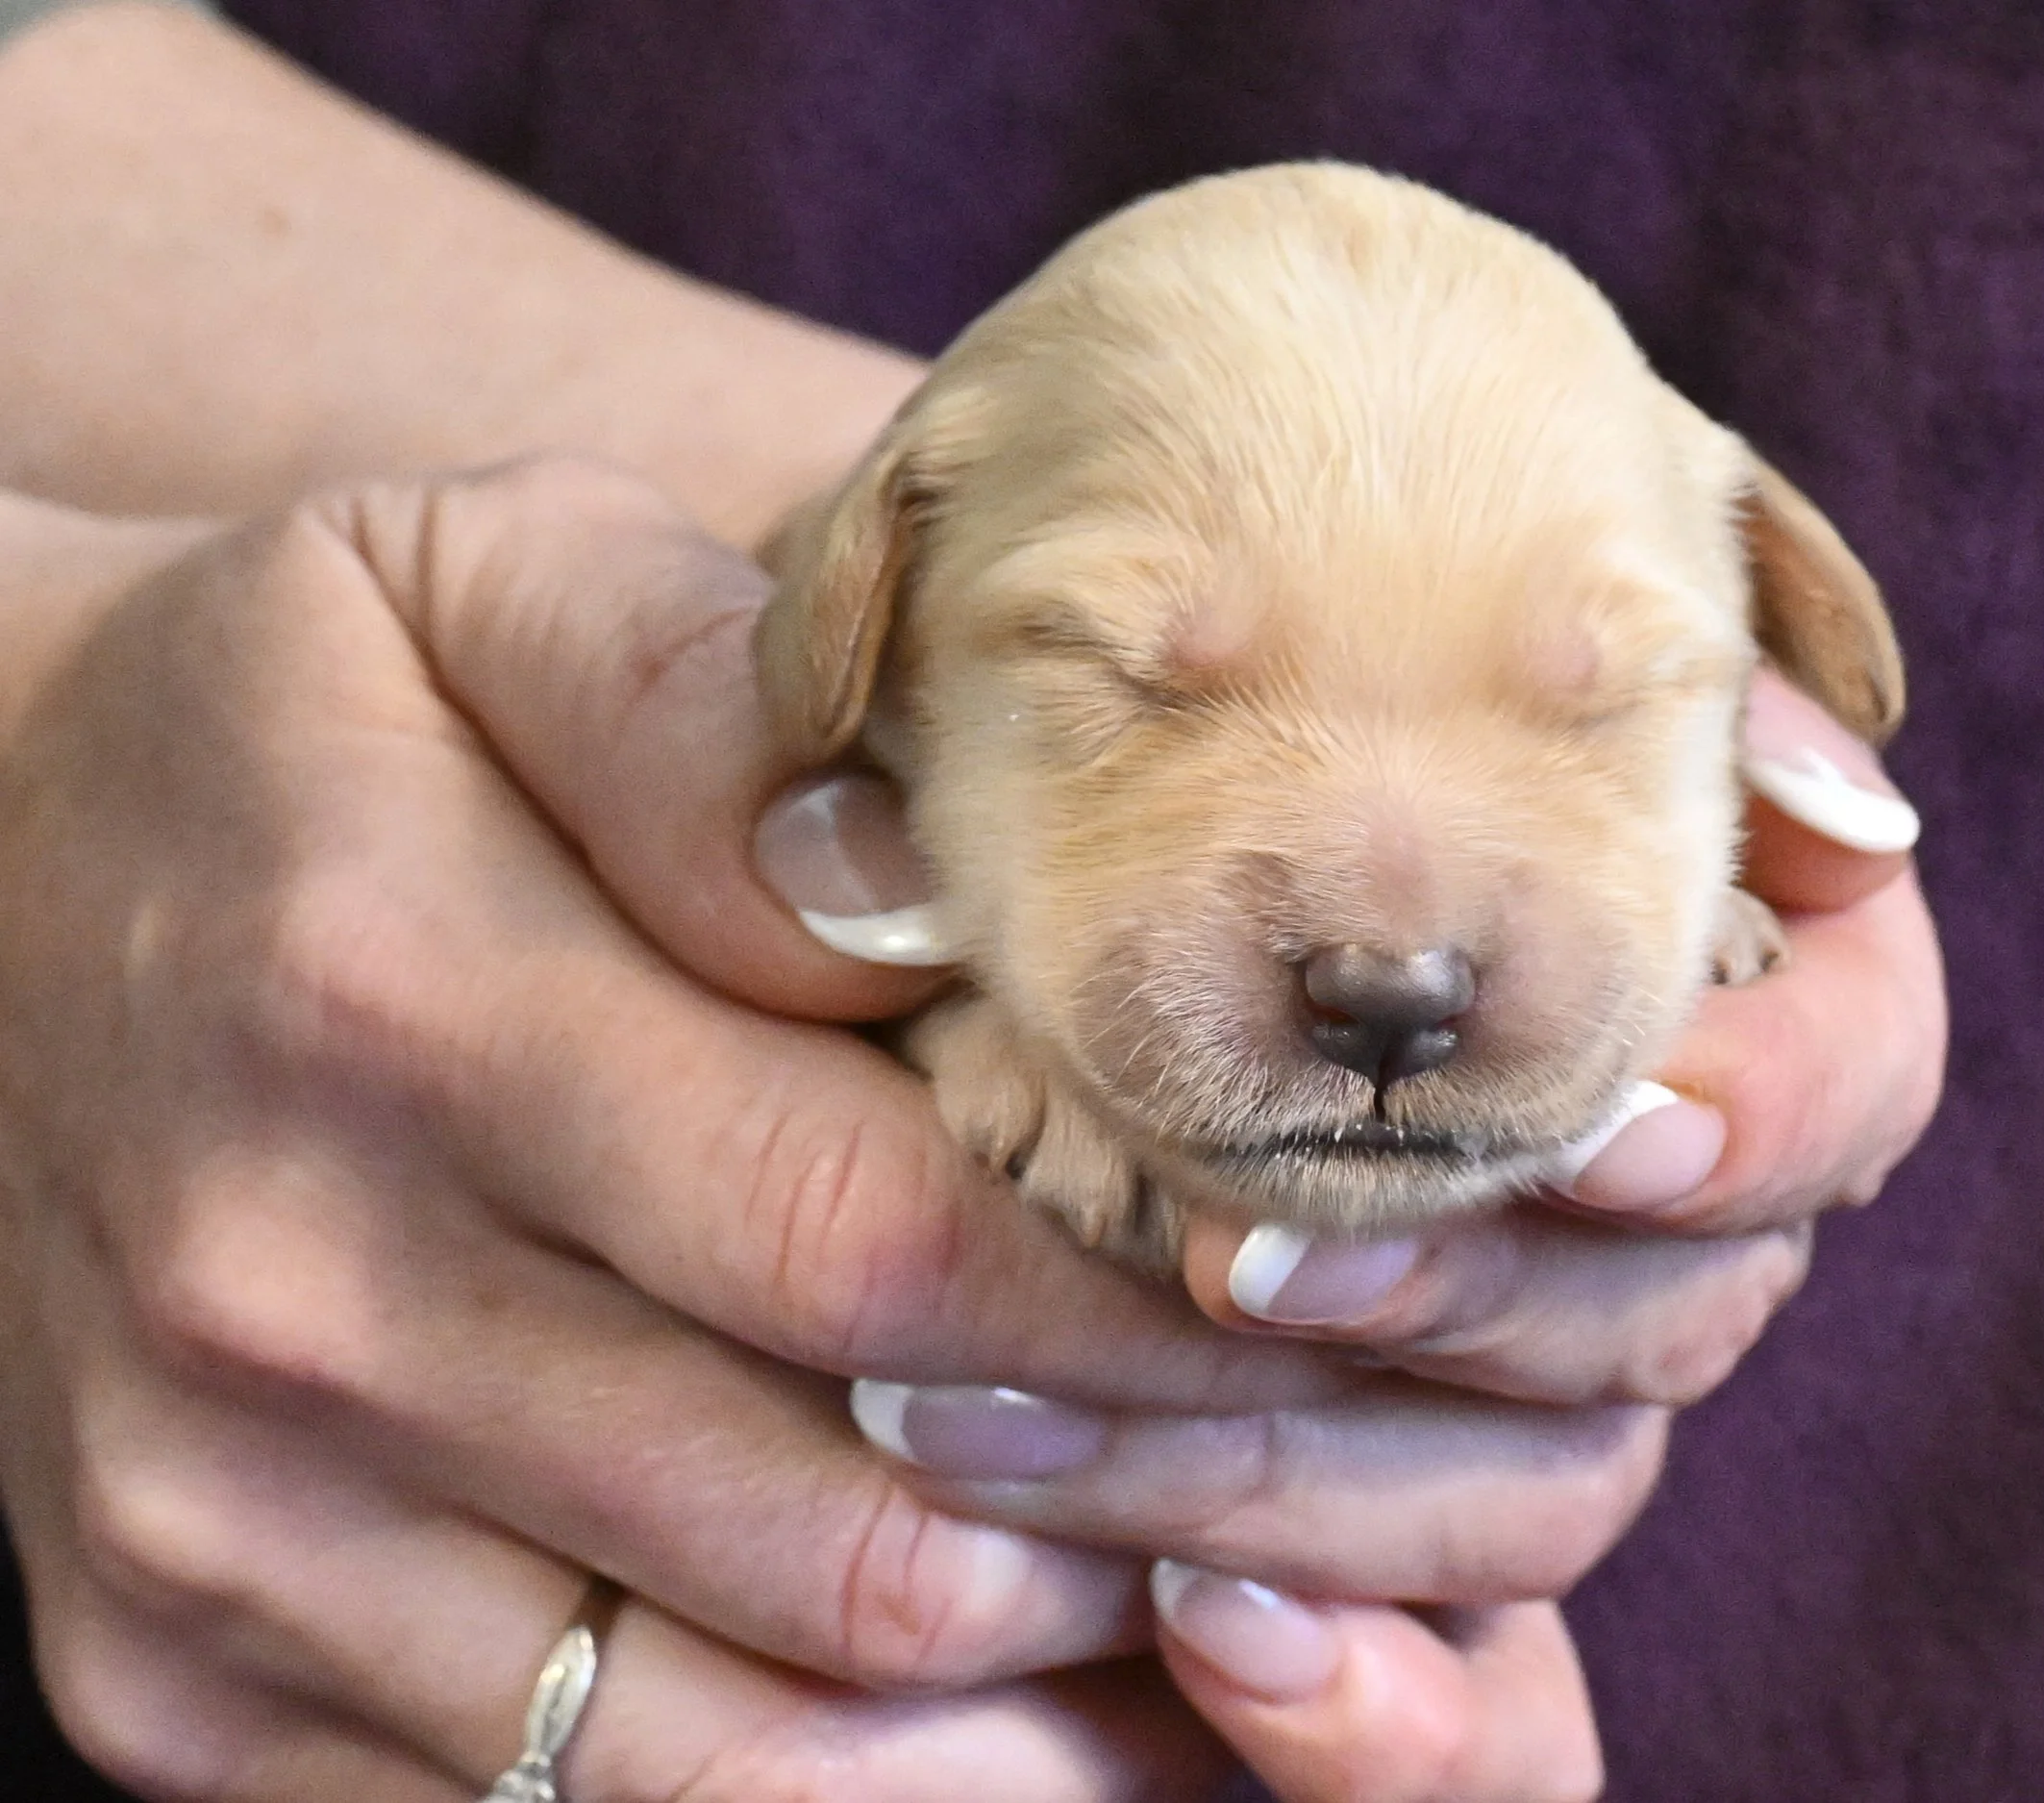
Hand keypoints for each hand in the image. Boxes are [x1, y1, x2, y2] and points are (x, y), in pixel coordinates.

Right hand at [0, 461, 1660, 1801]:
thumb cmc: (303, 721)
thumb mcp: (489, 582)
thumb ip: (724, 718)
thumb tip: (946, 892)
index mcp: (391, 999)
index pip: (882, 1239)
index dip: (1151, 1313)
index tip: (1326, 1309)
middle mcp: (286, 1305)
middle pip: (846, 1526)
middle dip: (1141, 1529)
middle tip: (1334, 1490)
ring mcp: (214, 1533)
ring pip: (737, 1743)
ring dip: (1021, 1710)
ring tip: (1216, 1623)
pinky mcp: (173, 1672)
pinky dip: (825, 1792)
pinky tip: (984, 1695)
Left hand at [817, 661, 1940, 1802]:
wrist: (927, 860)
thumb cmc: (1027, 717)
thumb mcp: (1080, 629)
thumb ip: (1280, 678)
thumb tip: (1582, 821)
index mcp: (1658, 945)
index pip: (1854, 1055)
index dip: (1772, 1112)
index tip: (1607, 1131)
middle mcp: (1614, 1182)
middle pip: (1682, 1307)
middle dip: (1467, 1298)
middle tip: (1233, 1266)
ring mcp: (1506, 1383)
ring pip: (1550, 1501)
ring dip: (1328, 1489)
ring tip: (1031, 1432)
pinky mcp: (1393, 1557)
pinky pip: (1483, 1707)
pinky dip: (1383, 1710)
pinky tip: (1215, 1646)